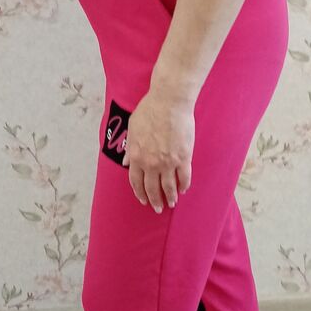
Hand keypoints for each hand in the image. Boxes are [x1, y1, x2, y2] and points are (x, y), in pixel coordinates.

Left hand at [121, 88, 193, 212]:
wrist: (169, 103)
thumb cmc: (149, 111)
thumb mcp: (132, 129)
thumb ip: (130, 148)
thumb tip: (125, 162)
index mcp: (137, 156)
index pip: (136, 181)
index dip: (139, 193)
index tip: (143, 199)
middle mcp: (151, 163)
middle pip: (152, 188)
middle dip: (155, 200)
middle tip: (158, 208)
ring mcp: (168, 162)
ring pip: (169, 187)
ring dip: (170, 197)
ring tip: (172, 203)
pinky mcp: (184, 158)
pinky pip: (184, 177)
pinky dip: (184, 186)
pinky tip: (183, 190)